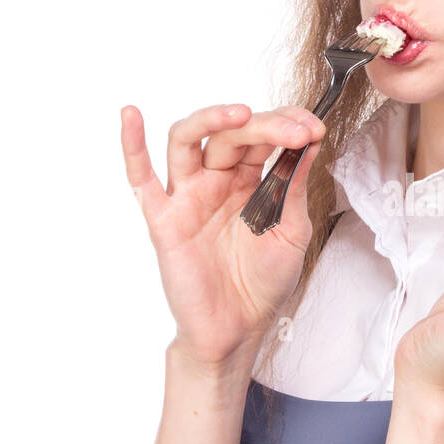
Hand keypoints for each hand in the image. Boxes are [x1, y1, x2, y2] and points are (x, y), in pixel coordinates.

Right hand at [120, 102, 325, 366]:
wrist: (239, 329)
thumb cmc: (262, 282)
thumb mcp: (292, 230)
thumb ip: (294, 186)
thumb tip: (309, 141)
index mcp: (248, 181)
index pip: (262, 137)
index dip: (287, 126)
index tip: (313, 128)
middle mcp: (216, 181)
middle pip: (231, 134)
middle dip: (266, 126)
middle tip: (296, 131)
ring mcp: (187, 196)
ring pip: (188, 140)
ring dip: (212, 119)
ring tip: (243, 114)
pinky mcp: (164, 218)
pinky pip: (140, 178)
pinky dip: (131, 144)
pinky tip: (130, 115)